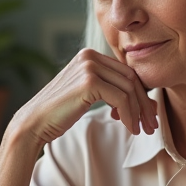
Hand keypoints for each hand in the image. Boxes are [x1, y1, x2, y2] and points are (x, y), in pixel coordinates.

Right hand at [11, 48, 158, 150]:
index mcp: (89, 55)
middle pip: (131, 79)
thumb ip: (111, 90)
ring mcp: (89, 67)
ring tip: (142, 130)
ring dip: (139, 113)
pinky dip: (130, 116)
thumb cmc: (60, 112)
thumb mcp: (88, 95)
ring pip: (129, 89)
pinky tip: (130, 129)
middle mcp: (89, 56)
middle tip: (151, 125)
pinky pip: (121, 99)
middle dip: (144, 104)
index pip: (126, 72)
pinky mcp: (89, 82)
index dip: (141, 94)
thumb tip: (146, 101)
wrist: (34, 122)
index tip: (147, 115)